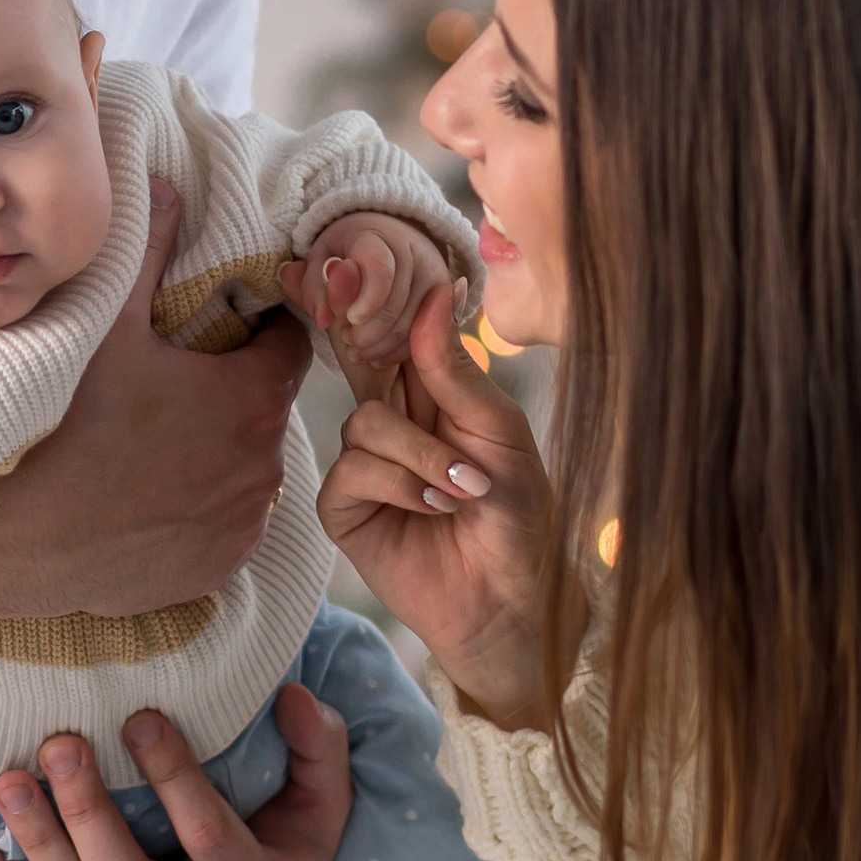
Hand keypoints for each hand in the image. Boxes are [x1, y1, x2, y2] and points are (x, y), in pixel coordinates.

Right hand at [0, 179, 309, 628]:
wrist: (18, 546)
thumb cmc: (63, 429)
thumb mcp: (104, 324)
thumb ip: (147, 247)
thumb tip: (167, 183)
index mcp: (252, 399)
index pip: (289, 344)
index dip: (259, 327)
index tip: (226, 324)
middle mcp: (265, 466)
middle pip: (266, 408)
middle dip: (233, 390)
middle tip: (178, 380)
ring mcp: (243, 524)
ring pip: (249, 469)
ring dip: (221, 451)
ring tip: (161, 438)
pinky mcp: (217, 569)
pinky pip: (226, 525)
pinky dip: (203, 508)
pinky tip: (154, 493)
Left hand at [0, 684, 350, 860]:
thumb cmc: (285, 848)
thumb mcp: (322, 803)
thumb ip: (317, 746)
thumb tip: (290, 694)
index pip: (209, 837)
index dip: (174, 779)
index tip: (141, 715)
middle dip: (87, 814)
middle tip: (58, 742)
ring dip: (37, 844)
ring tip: (8, 780)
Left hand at [279, 214, 457, 396]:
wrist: (388, 235)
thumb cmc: (347, 250)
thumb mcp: (320, 259)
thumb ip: (313, 287)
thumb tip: (322, 317)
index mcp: (377, 236)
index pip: (378, 269)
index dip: (364, 300)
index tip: (347, 320)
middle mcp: (414, 251)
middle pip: (396, 303)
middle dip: (368, 331)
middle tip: (345, 339)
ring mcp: (434, 273)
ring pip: (414, 323)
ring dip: (382, 344)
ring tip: (356, 350)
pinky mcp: (445, 295)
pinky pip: (428, 332)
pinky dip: (400, 350)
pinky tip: (377, 355)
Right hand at [316, 283, 551, 728]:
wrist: (514, 600)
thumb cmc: (519, 514)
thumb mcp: (500, 432)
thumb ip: (455, 370)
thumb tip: (433, 294)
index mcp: (430, 391)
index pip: (390, 334)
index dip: (363, 297)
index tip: (341, 260)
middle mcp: (392, 418)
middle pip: (357, 359)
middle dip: (351, 328)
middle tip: (344, 289)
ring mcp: (365, 462)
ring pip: (364, 420)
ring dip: (420, 452)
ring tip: (462, 490)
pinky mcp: (346, 507)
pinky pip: (351, 470)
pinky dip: (398, 484)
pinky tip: (433, 508)